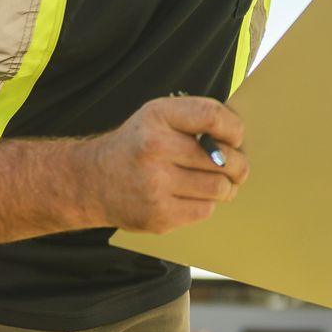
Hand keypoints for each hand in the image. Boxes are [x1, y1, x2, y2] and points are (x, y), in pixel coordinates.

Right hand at [84, 95, 248, 233]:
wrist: (92, 181)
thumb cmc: (136, 145)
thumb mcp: (157, 116)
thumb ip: (194, 118)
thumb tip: (239, 135)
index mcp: (157, 117)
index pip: (211, 116)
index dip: (234, 128)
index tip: (237, 137)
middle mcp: (154, 148)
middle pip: (221, 158)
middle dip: (238, 164)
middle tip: (238, 166)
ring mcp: (155, 184)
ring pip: (218, 187)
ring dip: (226, 186)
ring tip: (220, 182)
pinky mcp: (158, 215)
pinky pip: (205, 209)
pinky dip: (208, 203)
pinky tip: (196, 195)